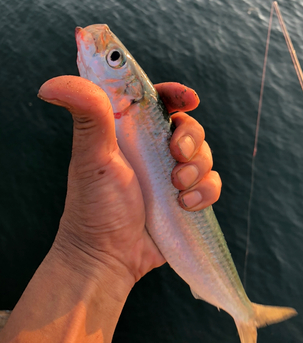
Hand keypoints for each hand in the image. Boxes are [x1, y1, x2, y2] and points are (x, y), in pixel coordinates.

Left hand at [38, 76, 221, 287]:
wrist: (108, 257)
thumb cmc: (94, 207)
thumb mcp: (92, 157)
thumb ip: (87, 116)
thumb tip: (51, 84)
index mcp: (129, 134)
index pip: (157, 102)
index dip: (176, 95)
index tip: (188, 98)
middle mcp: (153, 152)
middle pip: (189, 127)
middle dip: (191, 138)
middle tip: (176, 154)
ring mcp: (171, 177)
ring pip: (204, 156)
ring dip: (198, 169)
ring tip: (176, 188)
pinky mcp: (186, 200)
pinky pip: (211, 185)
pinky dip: (205, 192)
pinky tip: (185, 206)